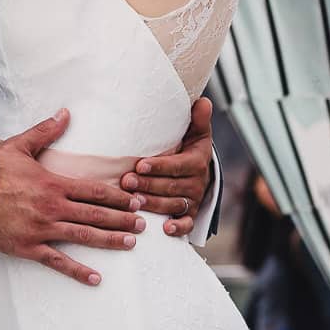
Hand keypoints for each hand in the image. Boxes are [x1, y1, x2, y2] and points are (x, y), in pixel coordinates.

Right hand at [0, 109, 145, 285]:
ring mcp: (42, 229)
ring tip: (130, 243)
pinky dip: (78, 271)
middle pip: (96, 214)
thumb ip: (45, 131)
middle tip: (143, 224)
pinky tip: (96, 278)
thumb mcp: (19, 145)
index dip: (118, 196)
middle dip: (122, 219)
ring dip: (109, 240)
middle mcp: (53, 207)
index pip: (94, 190)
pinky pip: (58, 261)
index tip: (135, 199)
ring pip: (83, 237)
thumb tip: (65, 113)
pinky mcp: (29, 247)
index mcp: (53, 183)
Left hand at [122, 96, 213, 237]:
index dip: (159, 166)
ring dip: (154, 204)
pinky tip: (165, 229)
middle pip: (171, 186)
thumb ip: (198, 119)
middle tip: (126, 182)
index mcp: (196, 161)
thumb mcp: (196, 133)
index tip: (139, 165)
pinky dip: (178, 228)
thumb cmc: (191, 148)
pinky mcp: (191, 215)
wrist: (200, 172)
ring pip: (173, 204)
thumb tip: (203, 101)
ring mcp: (193, 200)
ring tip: (134, 201)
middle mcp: (196, 183)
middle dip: (148, 185)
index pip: (177, 165)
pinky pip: (186, 224)